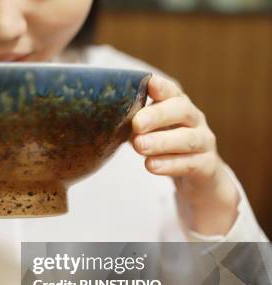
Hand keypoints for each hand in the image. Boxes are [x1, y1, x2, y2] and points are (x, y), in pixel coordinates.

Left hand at [131, 75, 238, 234]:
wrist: (198, 177)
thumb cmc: (165, 147)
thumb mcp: (149, 132)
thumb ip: (132, 123)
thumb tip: (100, 120)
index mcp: (177, 106)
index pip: (172, 91)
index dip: (161, 87)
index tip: (148, 84)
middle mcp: (194, 120)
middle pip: (182, 110)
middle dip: (158, 115)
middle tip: (136, 123)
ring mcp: (204, 142)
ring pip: (188, 139)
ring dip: (162, 142)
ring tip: (139, 146)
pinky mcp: (207, 166)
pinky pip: (190, 164)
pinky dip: (170, 165)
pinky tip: (151, 166)